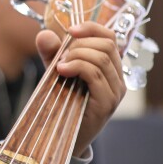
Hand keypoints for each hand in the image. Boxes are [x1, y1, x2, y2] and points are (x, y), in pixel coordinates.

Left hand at [35, 22, 124, 156]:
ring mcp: (115, 91)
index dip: (91, 28)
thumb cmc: (62, 102)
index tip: (70, 30)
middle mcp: (118, 78)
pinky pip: (95, 74)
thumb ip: (51, 53)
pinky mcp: (107, 103)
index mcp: (110, 68)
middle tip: (60, 57)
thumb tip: (44, 34)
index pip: (110, 37)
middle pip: (106, 45)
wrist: (62, 135)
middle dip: (79, 44)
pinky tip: (61, 71)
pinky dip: (76, 66)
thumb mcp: (56, 72)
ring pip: (101, 58)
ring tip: (59, 67)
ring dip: (75, 56)